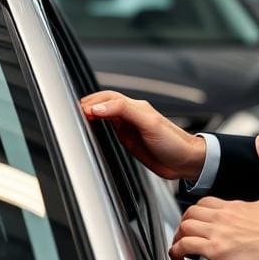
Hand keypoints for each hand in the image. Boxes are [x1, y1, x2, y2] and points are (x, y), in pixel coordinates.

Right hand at [80, 90, 205, 180]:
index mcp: (135, 107)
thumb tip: (98, 108)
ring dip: (90, 115)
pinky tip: (91, 132)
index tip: (79, 111)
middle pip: (103, 104)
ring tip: (76, 120)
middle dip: (87, 105)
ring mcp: (128, 127)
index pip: (107, 98)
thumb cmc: (173, 142)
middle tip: (72, 115)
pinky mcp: (128, 140)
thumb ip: (123, 111)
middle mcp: (130, 115)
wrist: (186, 162)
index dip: (92, 102)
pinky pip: (109, 130)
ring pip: (104, 116)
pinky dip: (97, 128)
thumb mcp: (149, 123)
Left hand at [168, 134, 258, 259]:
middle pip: (191, 215)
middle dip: (187, 224)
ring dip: (180, 238)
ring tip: (183, 251)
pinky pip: (187, 246)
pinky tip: (181, 259)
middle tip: (190, 236)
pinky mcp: (219, 251)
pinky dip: (179, 251)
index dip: (200, 211)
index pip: (205, 203)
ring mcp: (220, 234)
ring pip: (185, 229)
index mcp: (238, 205)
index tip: (202, 221)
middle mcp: (225, 217)